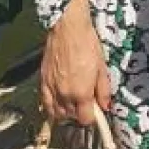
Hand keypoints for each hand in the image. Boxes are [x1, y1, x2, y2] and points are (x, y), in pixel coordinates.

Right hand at [39, 0, 111, 122]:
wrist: (67, 28)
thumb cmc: (87, 44)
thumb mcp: (102, 68)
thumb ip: (104, 90)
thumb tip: (105, 106)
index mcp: (81, 93)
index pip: (85, 119)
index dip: (93, 117)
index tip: (96, 111)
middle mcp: (64, 95)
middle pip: (71, 117)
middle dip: (80, 113)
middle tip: (87, 102)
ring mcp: (51, 89)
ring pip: (57, 113)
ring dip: (66, 111)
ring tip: (73, 101)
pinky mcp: (42, 81)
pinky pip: (45, 103)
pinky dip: (52, 106)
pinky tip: (59, 101)